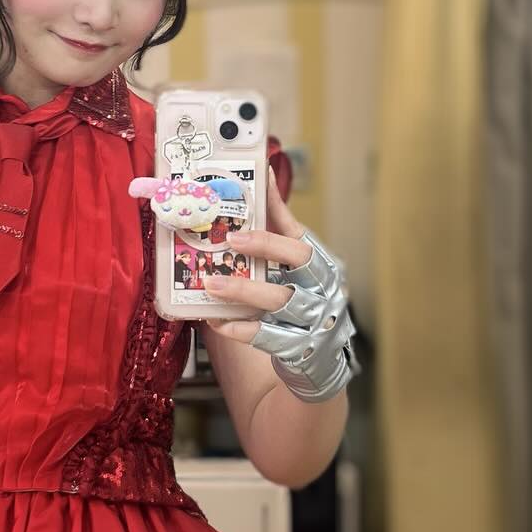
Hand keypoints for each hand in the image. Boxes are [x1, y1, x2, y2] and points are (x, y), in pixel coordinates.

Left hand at [202, 170, 312, 343]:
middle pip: (299, 261)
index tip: (240, 221)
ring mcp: (312, 320)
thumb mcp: (295, 260)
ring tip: (210, 284)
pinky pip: (265, 336)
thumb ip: (279, 224)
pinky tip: (217, 319)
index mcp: (320, 265)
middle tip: (228, 242)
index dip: (272, 227)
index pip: (300, 242)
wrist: (318, 357)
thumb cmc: (302, 297)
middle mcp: (321, 290)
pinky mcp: (297, 347)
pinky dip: (238, 328)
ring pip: (278, 301)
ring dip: (242, 291)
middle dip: (263, 248)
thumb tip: (265, 174)